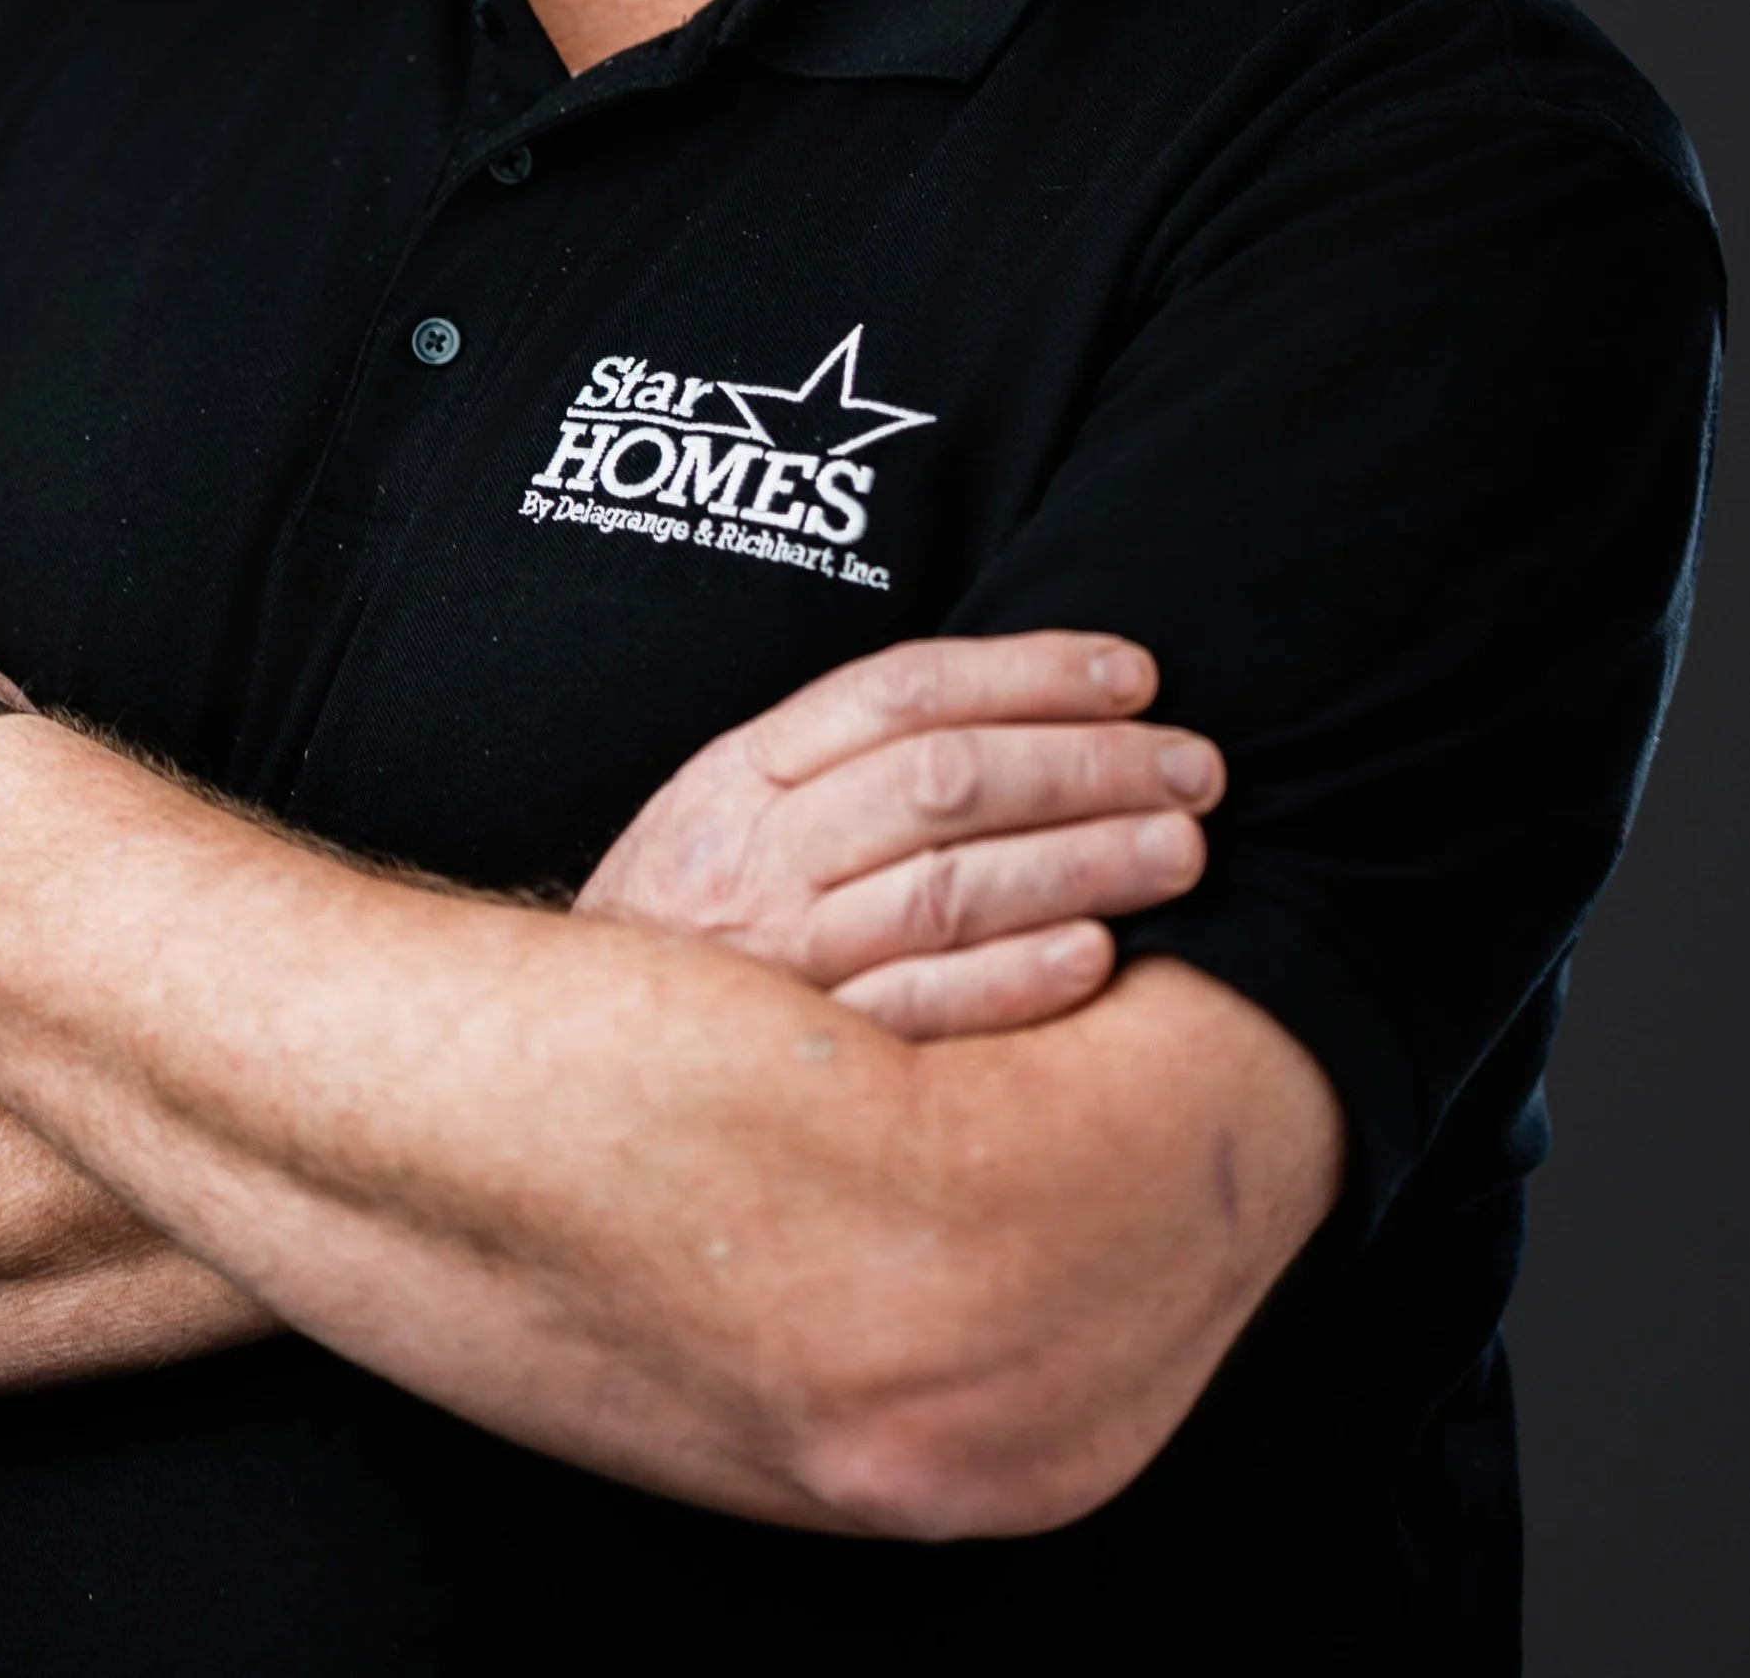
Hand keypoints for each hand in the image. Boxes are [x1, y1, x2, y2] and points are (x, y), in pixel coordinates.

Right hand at [575, 630, 1219, 1038]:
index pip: (904, 690)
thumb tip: (1015, 711)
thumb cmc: (688, 932)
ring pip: (948, 889)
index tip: (1136, 673)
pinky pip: (921, 1015)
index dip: (1030, 671)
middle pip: (945, 782)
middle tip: (1199, 768)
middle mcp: (758, 858)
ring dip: (1083, 861)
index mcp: (742, 775)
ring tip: (1183, 850)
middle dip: (1089, 765)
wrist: (550, 1077)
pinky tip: (1098, 956)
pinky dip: (1014, 981)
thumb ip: (839, 765)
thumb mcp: (728, 815)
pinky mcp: (801, 1067)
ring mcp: (778, 965)